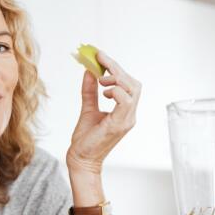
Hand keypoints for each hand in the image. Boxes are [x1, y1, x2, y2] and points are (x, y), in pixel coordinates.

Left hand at [66, 51, 141, 174]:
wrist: (81, 159)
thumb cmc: (85, 139)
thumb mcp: (88, 109)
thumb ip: (90, 91)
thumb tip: (89, 71)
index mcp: (125, 111)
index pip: (128, 83)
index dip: (116, 68)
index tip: (100, 55)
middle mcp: (130, 115)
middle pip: (133, 83)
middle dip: (117, 68)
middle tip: (100, 60)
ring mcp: (127, 120)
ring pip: (133, 89)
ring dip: (116, 79)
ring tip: (101, 81)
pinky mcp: (120, 124)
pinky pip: (125, 101)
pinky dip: (115, 91)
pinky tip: (103, 92)